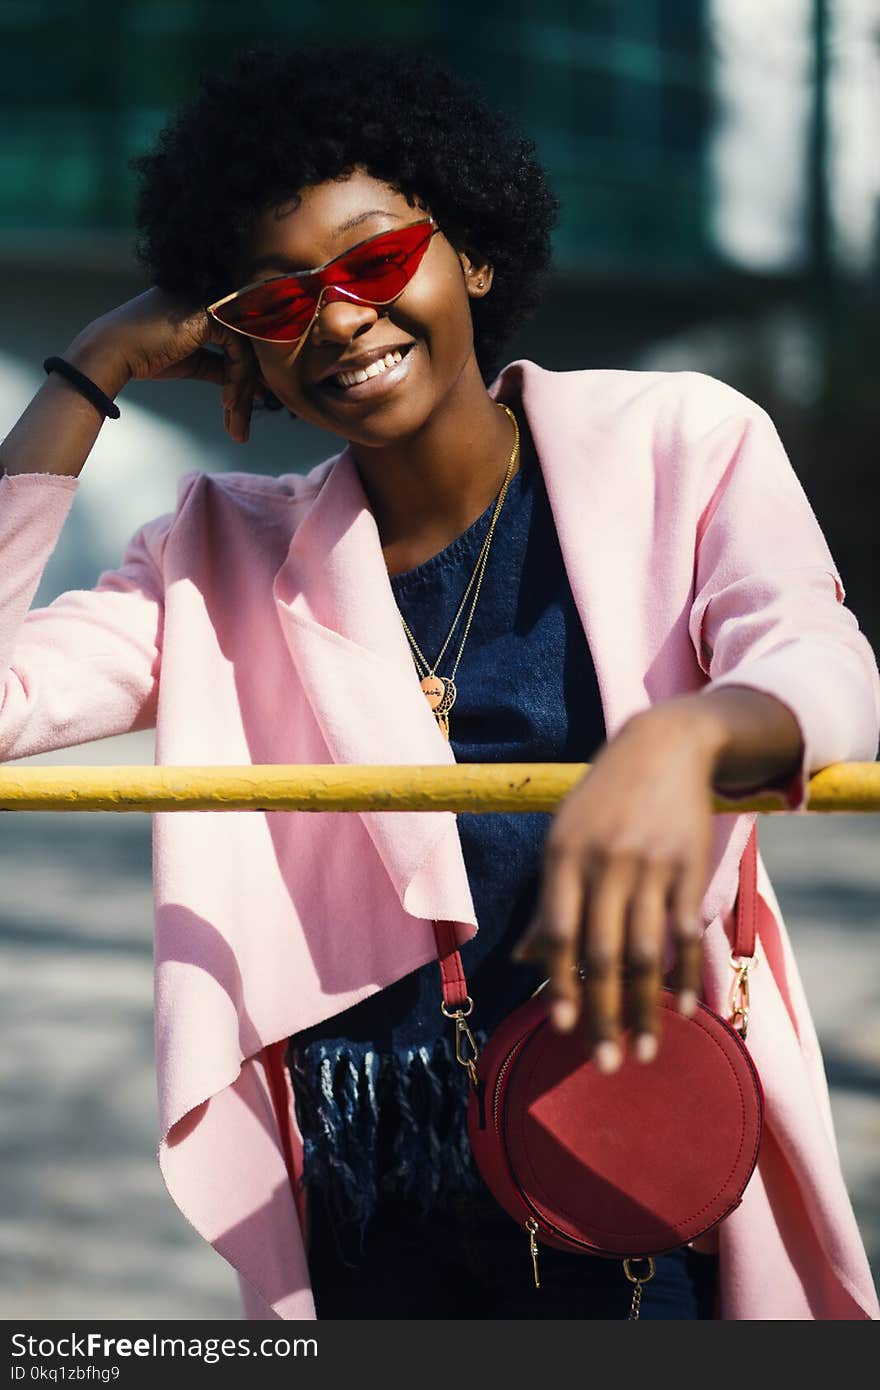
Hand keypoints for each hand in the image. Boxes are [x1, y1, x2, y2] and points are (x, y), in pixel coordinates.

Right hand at [67, 287, 262, 442]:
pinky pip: (238, 348)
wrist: (111, 352)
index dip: (246, 372)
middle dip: (250, 385)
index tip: (250, 401)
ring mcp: (209, 301)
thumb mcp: (188, 362)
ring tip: (236, 423)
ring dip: (243, 390)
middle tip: (246, 423)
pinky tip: (227, 403)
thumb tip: (241, 384)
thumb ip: (215, 365)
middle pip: (244, 344)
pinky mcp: (208, 313)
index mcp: (203, 306)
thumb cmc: (141, 357)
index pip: (237, 338)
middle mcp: (209, 297)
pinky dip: (237, 379)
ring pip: (244, 349)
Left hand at [512, 698, 721, 1070]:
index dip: (559, 983)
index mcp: (565, 856)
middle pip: (603, 952)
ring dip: (646, 1007)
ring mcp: (653, 865)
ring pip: (648, 951)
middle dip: (603, 1013)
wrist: (664, 745)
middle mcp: (607, 862)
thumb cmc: (601, 802)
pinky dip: (685, 974)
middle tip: (607, 1062)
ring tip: (645, 1050)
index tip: (560, 1028)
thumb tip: (526, 959)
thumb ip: (550, 902)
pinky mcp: (691, 866)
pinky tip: (684, 1009)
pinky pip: (686, 931)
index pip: (560, 933)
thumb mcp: (564, 838)